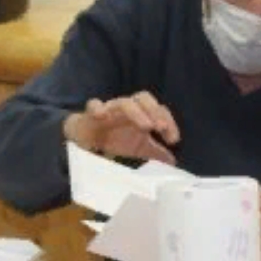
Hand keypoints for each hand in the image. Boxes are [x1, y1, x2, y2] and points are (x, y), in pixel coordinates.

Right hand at [63, 92, 180, 162]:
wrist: (87, 138)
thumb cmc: (115, 138)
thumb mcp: (138, 148)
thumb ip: (156, 152)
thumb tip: (173, 161)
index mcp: (141, 113)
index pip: (159, 110)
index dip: (169, 123)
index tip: (174, 141)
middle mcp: (128, 108)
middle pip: (144, 98)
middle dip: (155, 111)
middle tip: (162, 128)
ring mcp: (110, 109)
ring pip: (124, 102)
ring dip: (137, 112)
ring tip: (146, 127)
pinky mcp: (91, 115)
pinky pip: (93, 105)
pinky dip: (97, 107)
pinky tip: (102, 114)